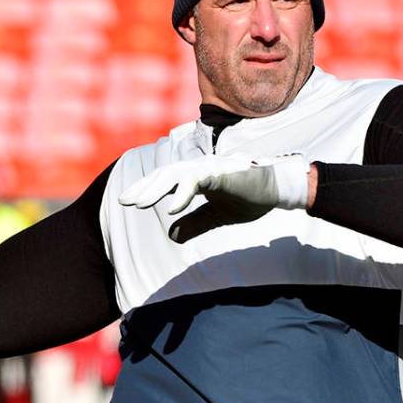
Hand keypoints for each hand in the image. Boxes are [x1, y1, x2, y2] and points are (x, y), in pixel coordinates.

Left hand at [119, 153, 309, 214]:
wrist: (278, 190)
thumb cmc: (251, 197)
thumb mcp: (217, 216)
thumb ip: (195, 222)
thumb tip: (172, 235)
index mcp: (198, 175)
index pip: (166, 179)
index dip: (147, 188)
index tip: (129, 201)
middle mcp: (200, 167)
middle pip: (164, 174)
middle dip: (143, 187)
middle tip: (124, 201)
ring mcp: (210, 168)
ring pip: (175, 174)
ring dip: (155, 189)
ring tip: (139, 204)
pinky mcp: (221, 174)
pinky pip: (196, 181)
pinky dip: (182, 194)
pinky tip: (171, 209)